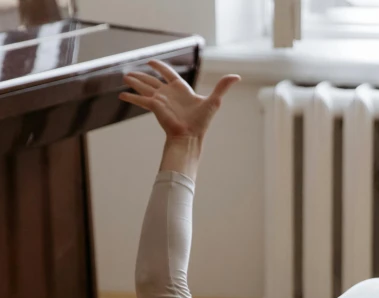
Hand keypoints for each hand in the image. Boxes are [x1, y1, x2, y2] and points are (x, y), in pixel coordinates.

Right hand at [119, 60, 240, 139]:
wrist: (190, 136)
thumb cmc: (202, 122)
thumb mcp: (214, 101)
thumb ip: (223, 87)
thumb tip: (237, 76)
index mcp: (182, 90)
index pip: (169, 74)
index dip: (160, 67)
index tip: (151, 61)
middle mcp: (169, 94)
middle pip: (153, 81)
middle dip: (142, 76)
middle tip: (130, 72)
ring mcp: (160, 100)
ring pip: (144, 87)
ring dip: (134, 82)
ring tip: (124, 77)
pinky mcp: (154, 107)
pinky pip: (140, 100)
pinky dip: (130, 98)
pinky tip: (121, 95)